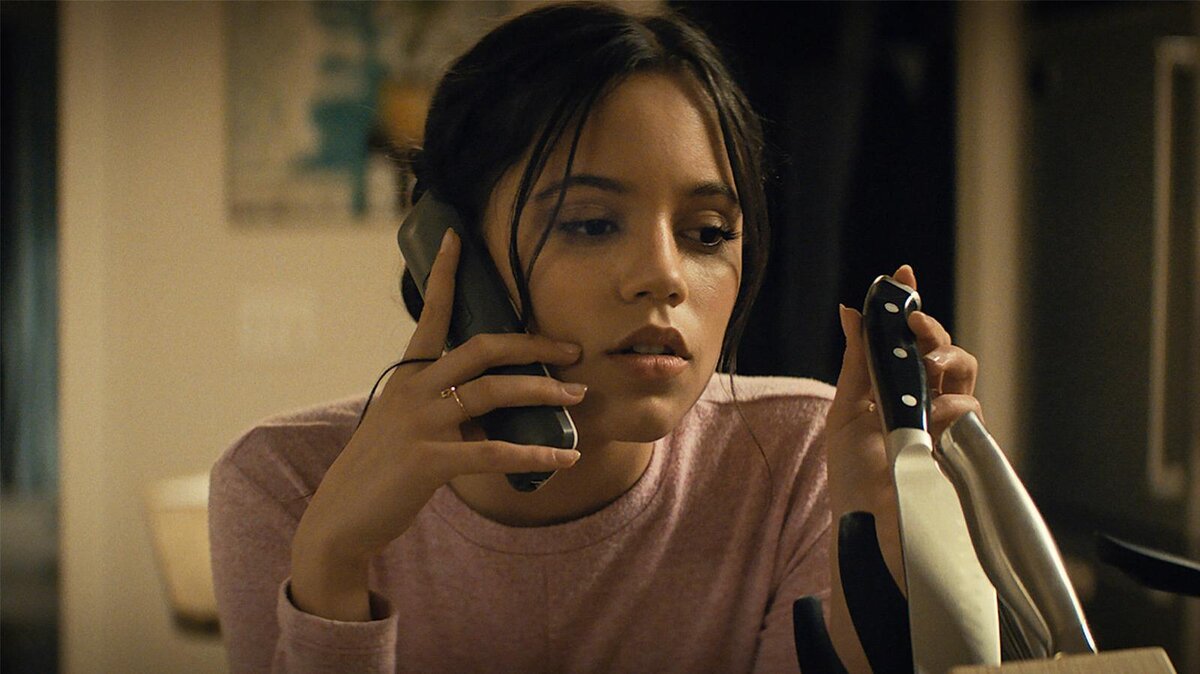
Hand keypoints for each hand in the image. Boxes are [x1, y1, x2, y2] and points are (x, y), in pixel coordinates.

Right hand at [290, 229, 585, 620]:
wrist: (342, 519)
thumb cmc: (382, 470)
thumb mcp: (408, 425)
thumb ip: (446, 406)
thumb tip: (500, 403)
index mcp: (406, 376)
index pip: (431, 315)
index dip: (445, 275)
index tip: (457, 237)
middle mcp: (412, 390)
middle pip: (482, 349)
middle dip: (533, 345)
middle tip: (574, 349)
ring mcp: (419, 423)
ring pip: (494, 392)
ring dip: (544, 392)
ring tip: (578, 397)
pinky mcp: (428, 461)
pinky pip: (496, 453)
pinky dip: (536, 454)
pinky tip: (565, 458)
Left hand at [823, 264, 983, 670]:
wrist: (870, 532)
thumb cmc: (856, 479)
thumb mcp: (846, 414)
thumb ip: (856, 364)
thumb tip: (850, 310)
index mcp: (894, 390)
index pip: (907, 340)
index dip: (908, 305)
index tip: (901, 273)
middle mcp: (925, 402)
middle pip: (943, 350)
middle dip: (931, 328)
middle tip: (913, 320)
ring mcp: (947, 425)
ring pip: (965, 374)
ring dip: (948, 357)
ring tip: (928, 363)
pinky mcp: (963, 449)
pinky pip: (972, 414)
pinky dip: (954, 404)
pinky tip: (935, 411)